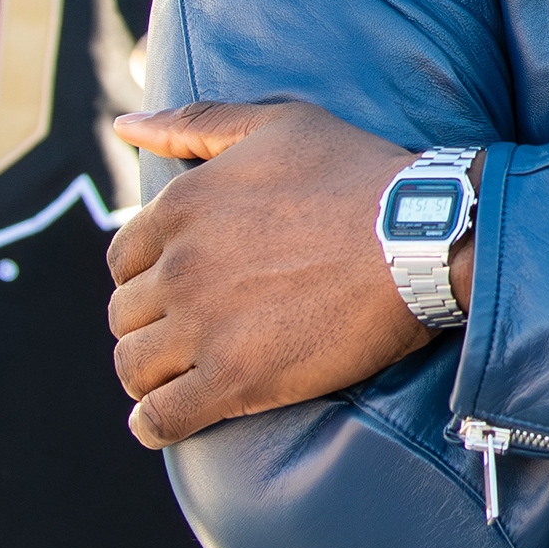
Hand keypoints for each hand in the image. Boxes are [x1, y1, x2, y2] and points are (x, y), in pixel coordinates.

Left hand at [103, 101, 433, 447]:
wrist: (426, 240)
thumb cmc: (360, 175)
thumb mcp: (279, 126)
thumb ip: (195, 123)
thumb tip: (124, 124)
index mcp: (182, 207)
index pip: (123, 259)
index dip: (149, 275)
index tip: (181, 287)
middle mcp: (179, 268)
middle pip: (124, 315)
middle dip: (151, 325)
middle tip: (191, 332)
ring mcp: (203, 327)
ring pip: (134, 367)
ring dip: (150, 374)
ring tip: (180, 376)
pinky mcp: (234, 380)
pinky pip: (161, 418)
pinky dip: (155, 424)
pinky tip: (165, 420)